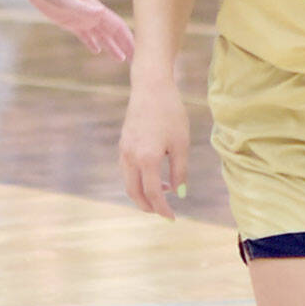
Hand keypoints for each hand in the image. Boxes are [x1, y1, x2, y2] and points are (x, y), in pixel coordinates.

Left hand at [20, 0, 132, 58]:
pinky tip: (96, 50)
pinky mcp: (68, 21)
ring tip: (121, 59)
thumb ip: (82, 5)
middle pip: (113, 33)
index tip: (140, 52)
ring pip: (100, 35)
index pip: (117, 26)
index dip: (129, 39)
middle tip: (137, 61)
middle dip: (125, 46)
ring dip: (111, 46)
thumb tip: (101, 12)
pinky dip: (91, 43)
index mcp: (94, 10)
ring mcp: (81, 18)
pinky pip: (84, 35)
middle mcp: (91, 15)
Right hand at [120, 82, 189, 219]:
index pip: (153, 193)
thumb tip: (179, 193)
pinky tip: (154, 174)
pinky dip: (138, 180)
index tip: (172, 218)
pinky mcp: (123, 143)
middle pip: (134, 193)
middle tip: (164, 212)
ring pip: (128, 182)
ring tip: (163, 190)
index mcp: (146, 159)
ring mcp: (124, 150)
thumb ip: (179, 170)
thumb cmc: (170, 113)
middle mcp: (130, 157)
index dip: (163, 209)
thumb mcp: (181, 143)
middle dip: (148, 206)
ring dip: (143, 193)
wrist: (151, 87)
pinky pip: (127, 170)